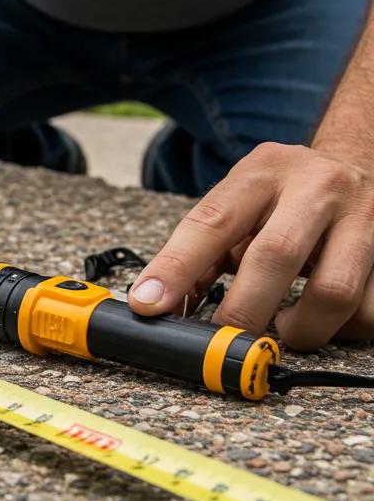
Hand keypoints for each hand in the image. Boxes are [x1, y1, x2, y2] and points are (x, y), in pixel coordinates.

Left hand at [128, 142, 373, 349]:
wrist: (355, 161)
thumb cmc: (281, 196)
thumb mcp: (237, 205)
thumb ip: (200, 252)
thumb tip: (160, 305)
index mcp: (262, 173)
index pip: (211, 220)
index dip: (176, 267)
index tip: (148, 305)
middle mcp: (317, 188)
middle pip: (275, 255)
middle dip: (242, 310)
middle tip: (224, 339)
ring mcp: (363, 217)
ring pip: (334, 291)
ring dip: (299, 328)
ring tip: (282, 328)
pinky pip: (368, 310)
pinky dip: (339, 330)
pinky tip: (322, 320)